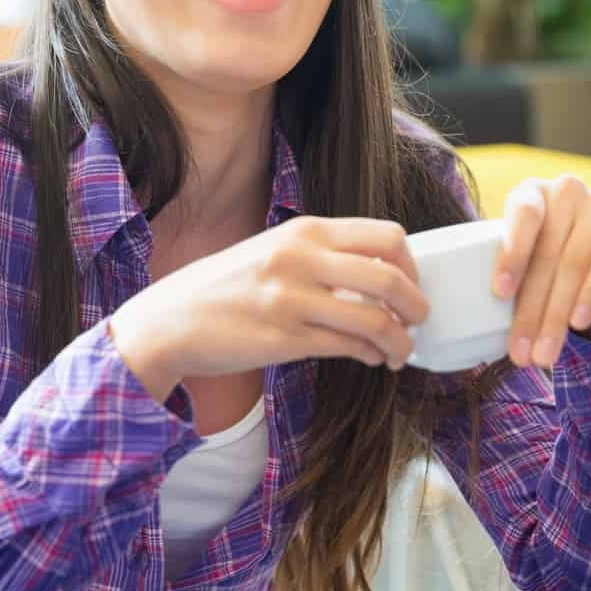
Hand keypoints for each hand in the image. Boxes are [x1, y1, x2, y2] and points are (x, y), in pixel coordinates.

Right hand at [108, 216, 428, 400]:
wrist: (171, 320)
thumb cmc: (226, 287)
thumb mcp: (274, 250)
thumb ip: (322, 255)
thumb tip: (380, 273)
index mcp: (305, 231)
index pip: (386, 236)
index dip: (411, 265)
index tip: (412, 285)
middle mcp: (301, 259)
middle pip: (390, 277)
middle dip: (417, 305)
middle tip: (419, 321)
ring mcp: (292, 300)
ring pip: (375, 319)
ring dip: (400, 341)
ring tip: (400, 351)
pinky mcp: (284, 339)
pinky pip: (348, 348)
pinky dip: (372, 356)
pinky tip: (373, 360)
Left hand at [491, 176, 590, 368]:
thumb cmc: (556, 259)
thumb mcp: (532, 258)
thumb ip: (513, 274)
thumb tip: (482, 327)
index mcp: (533, 192)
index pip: (523, 215)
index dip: (511, 254)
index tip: (500, 293)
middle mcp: (567, 191)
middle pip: (547, 254)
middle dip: (531, 310)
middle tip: (521, 353)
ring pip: (575, 264)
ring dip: (558, 315)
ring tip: (544, 354)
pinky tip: (579, 322)